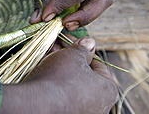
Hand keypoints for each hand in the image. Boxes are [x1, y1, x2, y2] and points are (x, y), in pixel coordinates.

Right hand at [0, 37, 118, 113]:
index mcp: (108, 90)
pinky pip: (64, 94)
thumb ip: (83, 48)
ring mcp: (83, 111)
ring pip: (73, 84)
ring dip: (62, 68)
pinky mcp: (67, 113)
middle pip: (84, 74)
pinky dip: (57, 83)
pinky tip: (45, 72)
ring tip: (48, 56)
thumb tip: (90, 42)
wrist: (39, 102)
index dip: (81, 49)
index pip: (97, 64)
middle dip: (70, 58)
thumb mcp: (73, 56)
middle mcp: (100, 105)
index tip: (69, 41)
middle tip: (56, 47)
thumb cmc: (61, 77)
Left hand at [18, 0, 113, 30]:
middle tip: (66, 25)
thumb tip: (39, 22)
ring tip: (66, 23)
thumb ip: (41, 1)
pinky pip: (95, 2)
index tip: (46, 16)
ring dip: (87, 16)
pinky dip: (84, 12)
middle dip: (87, 16)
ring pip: (103, 1)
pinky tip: (69, 17)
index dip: (62, 7)